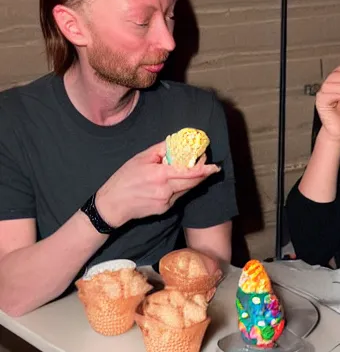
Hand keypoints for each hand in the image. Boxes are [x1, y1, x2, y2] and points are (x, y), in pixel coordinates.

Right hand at [95, 142, 219, 226]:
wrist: (113, 205)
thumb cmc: (124, 178)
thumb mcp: (141, 158)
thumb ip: (160, 149)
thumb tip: (175, 142)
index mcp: (160, 175)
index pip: (188, 172)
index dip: (204, 169)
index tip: (214, 166)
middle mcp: (166, 190)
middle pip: (192, 182)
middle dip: (202, 174)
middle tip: (209, 165)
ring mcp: (166, 202)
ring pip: (186, 189)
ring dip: (192, 180)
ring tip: (192, 170)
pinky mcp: (165, 209)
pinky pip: (178, 196)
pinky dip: (180, 188)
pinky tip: (173, 182)